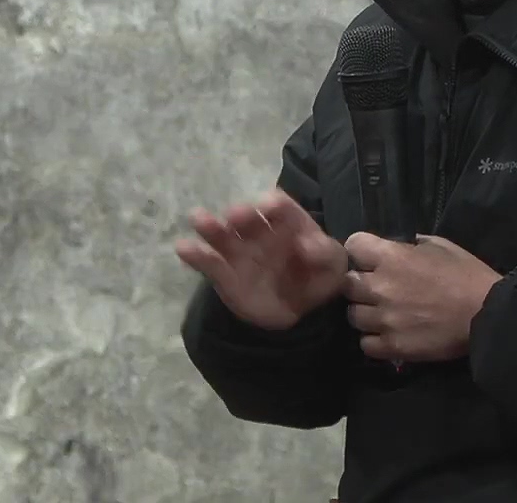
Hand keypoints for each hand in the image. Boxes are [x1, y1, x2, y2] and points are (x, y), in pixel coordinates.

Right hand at [175, 189, 348, 330]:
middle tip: (237, 215)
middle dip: (243, 215)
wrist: (299, 311)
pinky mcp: (225, 274)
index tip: (271, 206)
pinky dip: (195, 255)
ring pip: (223, 235)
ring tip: (198, 219)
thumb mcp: (333, 266)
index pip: (281, 208)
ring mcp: (240, 252)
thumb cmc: (317, 277)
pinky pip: (209, 263)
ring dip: (211, 227)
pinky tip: (183, 248)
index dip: (276, 205)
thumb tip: (309, 244)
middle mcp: (261, 231)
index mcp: (289, 223)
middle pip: (249, 218)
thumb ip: (325, 253)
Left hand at [341, 232, 503, 361]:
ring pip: (353, 315)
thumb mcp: (443, 247)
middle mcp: (380, 287)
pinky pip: (365, 344)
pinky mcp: (392, 346)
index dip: (360, 251)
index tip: (369, 258)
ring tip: (382, 314)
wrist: (487, 315)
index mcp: (391, 257)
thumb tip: (405, 246)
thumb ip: (416, 244)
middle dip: (359, 283)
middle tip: (376, 288)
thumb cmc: (468, 276)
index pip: (353, 246)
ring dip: (365, 313)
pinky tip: (388, 335)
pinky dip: (373, 339)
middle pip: (347, 283)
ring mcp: (383, 319)